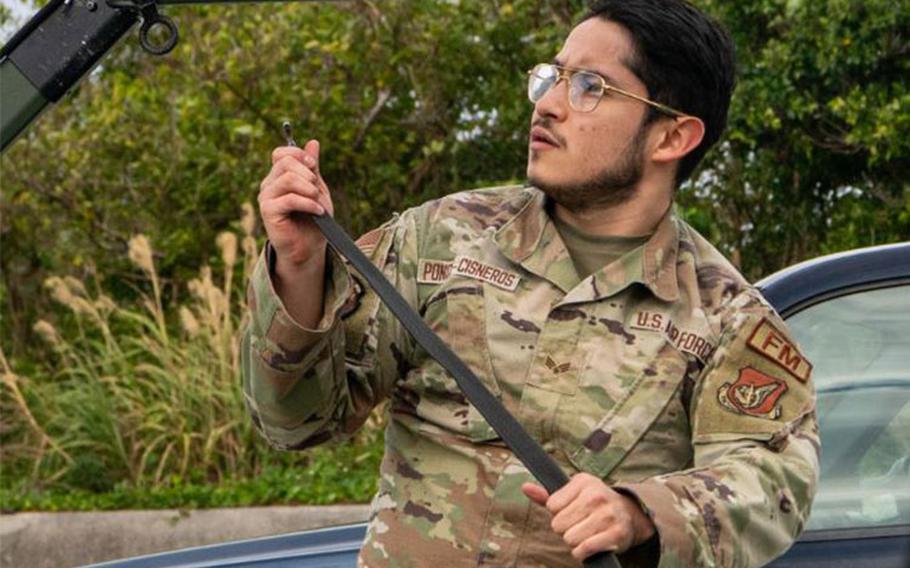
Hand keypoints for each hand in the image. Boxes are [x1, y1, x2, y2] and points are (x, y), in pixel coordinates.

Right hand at [258, 139, 333, 272]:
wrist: (309, 247)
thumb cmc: (313, 219)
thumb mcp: (317, 189)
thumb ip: (313, 168)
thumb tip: (313, 142)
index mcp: (279, 176)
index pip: (281, 153)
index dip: (298, 154)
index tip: (314, 166)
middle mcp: (269, 184)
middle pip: (285, 162)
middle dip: (307, 173)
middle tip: (317, 189)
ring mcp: (266, 197)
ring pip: (287, 178)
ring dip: (309, 188)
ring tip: (318, 201)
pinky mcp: (268, 211)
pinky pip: (289, 199)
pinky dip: (308, 203)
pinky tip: (318, 212)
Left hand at [521, 473, 655, 560]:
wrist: (629, 514)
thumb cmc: (593, 504)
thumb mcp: (572, 494)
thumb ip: (546, 495)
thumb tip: (524, 487)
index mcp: (583, 482)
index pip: (552, 506)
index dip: (558, 513)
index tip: (571, 511)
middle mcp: (596, 496)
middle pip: (559, 525)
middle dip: (566, 529)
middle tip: (579, 525)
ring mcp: (608, 515)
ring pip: (570, 539)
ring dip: (574, 542)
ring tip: (585, 533)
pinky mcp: (616, 534)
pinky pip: (584, 550)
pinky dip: (582, 553)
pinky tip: (589, 545)